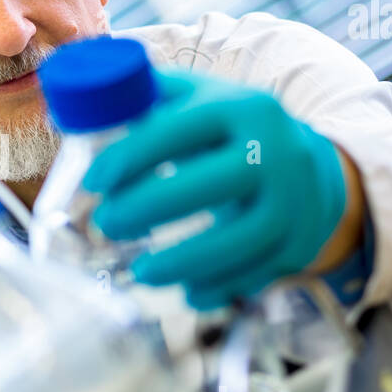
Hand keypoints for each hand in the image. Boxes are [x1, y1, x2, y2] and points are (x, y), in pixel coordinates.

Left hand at [83, 69, 348, 308]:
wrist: (312, 169)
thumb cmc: (231, 135)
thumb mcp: (201, 101)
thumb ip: (148, 99)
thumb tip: (79, 108)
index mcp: (240, 107)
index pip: (180, 129)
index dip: (131, 155)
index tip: (95, 181)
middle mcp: (275, 150)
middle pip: (210, 184)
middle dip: (149, 207)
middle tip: (106, 223)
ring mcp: (294, 199)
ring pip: (241, 239)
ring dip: (184, 260)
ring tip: (141, 272)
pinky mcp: (301, 242)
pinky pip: (258, 272)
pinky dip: (219, 287)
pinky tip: (186, 293)